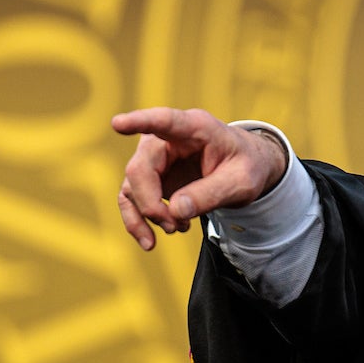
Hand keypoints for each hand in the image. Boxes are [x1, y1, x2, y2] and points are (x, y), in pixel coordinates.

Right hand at [111, 107, 289, 251]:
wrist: (244, 168)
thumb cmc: (246, 165)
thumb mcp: (242, 182)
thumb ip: (212, 193)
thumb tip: (175, 211)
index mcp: (196, 127)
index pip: (165, 121)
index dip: (140, 121)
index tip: (118, 124)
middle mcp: (167, 138)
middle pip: (141, 168)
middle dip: (152, 203)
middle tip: (176, 226)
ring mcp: (156, 157)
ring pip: (132, 186)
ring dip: (146, 215)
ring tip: (177, 230)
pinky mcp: (151, 177)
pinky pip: (131, 199)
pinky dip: (137, 221)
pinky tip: (151, 241)